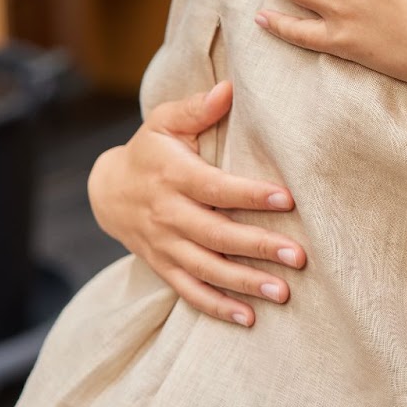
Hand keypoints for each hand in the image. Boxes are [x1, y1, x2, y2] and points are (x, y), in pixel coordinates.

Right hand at [88, 82, 307, 327]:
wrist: (108, 190)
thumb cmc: (150, 149)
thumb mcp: (164, 120)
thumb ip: (196, 108)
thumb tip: (228, 88)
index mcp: (172, 175)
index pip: (215, 188)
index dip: (249, 194)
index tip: (286, 199)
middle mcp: (168, 213)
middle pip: (216, 234)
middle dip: (257, 246)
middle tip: (298, 256)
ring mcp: (164, 244)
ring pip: (206, 268)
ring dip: (244, 283)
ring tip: (282, 292)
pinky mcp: (163, 266)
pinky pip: (190, 291)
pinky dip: (217, 307)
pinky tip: (249, 318)